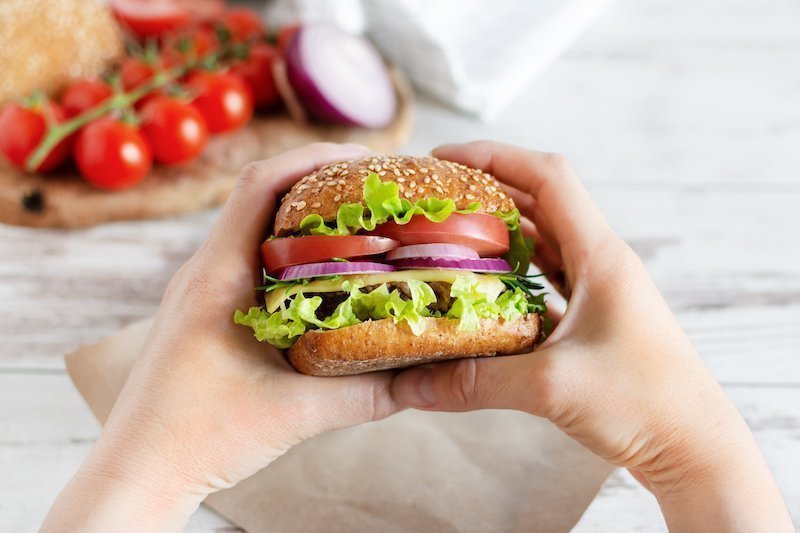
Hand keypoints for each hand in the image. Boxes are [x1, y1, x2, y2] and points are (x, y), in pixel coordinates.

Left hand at [43, 143, 400, 531]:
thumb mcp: (293, 415)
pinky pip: (248, 259)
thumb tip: (422, 380)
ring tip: (356, 220)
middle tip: (372, 187)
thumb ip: (365, 396)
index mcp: (216, 278)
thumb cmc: (195, 439)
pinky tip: (323, 273)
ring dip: (303, 215)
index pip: (260, 185)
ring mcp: (200, 290)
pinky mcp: (204, 310)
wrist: (138, 472)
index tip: (363, 159)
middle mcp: (203, 273)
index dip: (313, 158)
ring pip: (253, 226)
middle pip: (260, 195)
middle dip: (318, 180)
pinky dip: (289, 251)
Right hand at [392, 141, 792, 530]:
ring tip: (449, 236)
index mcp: (600, 255)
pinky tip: (482, 289)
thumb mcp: (550, 387)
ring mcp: (600, 290)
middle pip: (540, 203)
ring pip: (544, 241)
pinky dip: (513, 275)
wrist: (693, 446)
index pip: (547, 176)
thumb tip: (410, 384)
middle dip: (486, 193)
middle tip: (434, 200)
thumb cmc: (642, 404)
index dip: (493, 157)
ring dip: (500, 233)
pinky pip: (548, 279)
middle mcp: (601, 262)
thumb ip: (476, 382)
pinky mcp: (594, 318)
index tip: (444, 161)